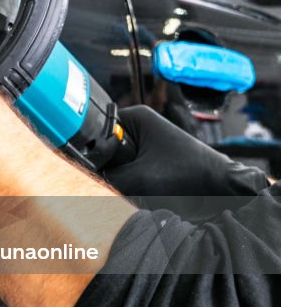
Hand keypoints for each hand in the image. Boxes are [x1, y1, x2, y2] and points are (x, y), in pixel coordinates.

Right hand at [103, 105, 268, 196]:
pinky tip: (140, 189)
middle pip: (103, 148)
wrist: (221, 189)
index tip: (95, 168)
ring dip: (118, 177)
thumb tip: (85, 184)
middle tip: (122, 179)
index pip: (94, 130)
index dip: (92, 151)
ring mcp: (142, 142)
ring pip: (113, 162)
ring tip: (136, 185)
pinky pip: (124, 171)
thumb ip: (106, 180)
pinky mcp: (147, 159)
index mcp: (134, 117)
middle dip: (108, 167)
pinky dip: (127, 182)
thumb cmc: (190, 176)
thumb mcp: (139, 180)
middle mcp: (137, 126)